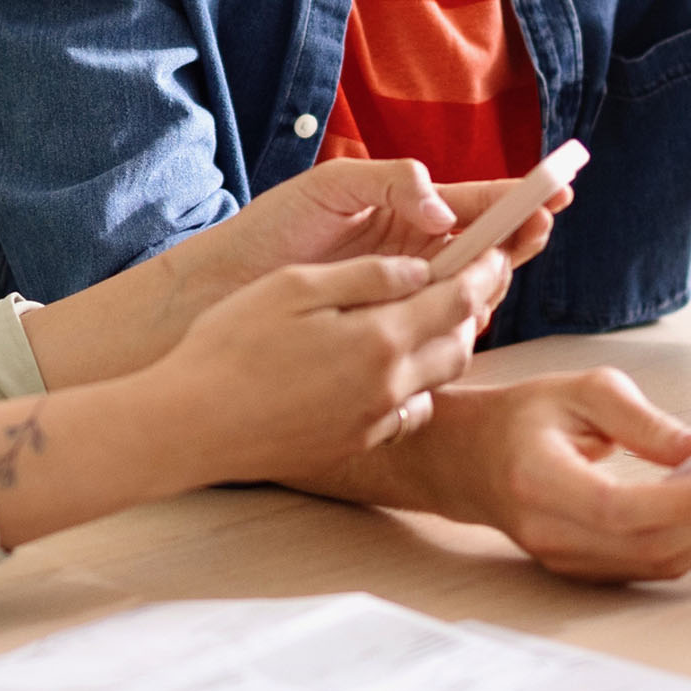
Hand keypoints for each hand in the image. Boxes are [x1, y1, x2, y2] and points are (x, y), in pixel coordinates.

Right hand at [143, 251, 494, 487]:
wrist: (192, 424)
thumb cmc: (230, 345)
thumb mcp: (295, 286)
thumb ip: (366, 276)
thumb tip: (418, 270)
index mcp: (380, 338)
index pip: (459, 298)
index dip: (486, 269)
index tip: (499, 249)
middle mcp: (390, 385)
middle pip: (462, 344)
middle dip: (473, 309)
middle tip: (470, 279)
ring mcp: (375, 420)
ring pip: (439, 381)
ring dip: (444, 347)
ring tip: (428, 319)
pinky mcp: (355, 442)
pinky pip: (408, 412)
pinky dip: (414, 387)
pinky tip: (388, 370)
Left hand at [210, 156, 568, 297]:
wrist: (223, 287)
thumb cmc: (272, 229)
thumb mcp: (329, 188)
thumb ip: (389, 182)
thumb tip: (442, 208)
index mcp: (408, 209)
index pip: (477, 203)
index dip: (519, 198)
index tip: (556, 190)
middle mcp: (417, 251)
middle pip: (488, 247)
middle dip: (519, 237)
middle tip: (534, 231)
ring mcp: (407, 293)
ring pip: (473, 289)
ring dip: (494, 278)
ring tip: (499, 266)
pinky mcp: (391, 331)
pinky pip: (442, 327)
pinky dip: (461, 320)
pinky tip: (465, 315)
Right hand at [386, 368, 690, 580]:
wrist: (471, 459)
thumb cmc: (525, 419)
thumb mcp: (582, 392)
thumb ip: (646, 422)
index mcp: (537, 478)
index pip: (617, 508)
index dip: (681, 502)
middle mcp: (548, 530)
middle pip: (645, 544)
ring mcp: (563, 559)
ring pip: (654, 562)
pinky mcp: (583, 571)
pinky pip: (648, 567)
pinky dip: (690, 543)